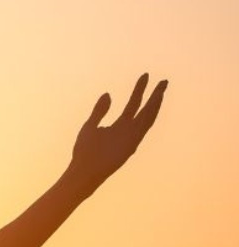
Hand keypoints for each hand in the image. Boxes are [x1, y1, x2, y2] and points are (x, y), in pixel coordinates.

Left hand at [68, 74, 167, 188]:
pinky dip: (151, 113)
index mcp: (119, 126)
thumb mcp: (90, 125)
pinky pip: (144, 125)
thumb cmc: (84, 152)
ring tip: (162, 86)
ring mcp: (132, 136)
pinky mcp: (132, 142)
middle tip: (163, 80)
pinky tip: (156, 101)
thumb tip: (108, 94)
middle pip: (145, 109)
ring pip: (148, 116)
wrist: (83, 170)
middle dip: (154, 95)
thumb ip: (100, 110)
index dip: (139, 90)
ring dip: (156, 101)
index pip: (133, 105)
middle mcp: (129, 131)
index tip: (146, 76)